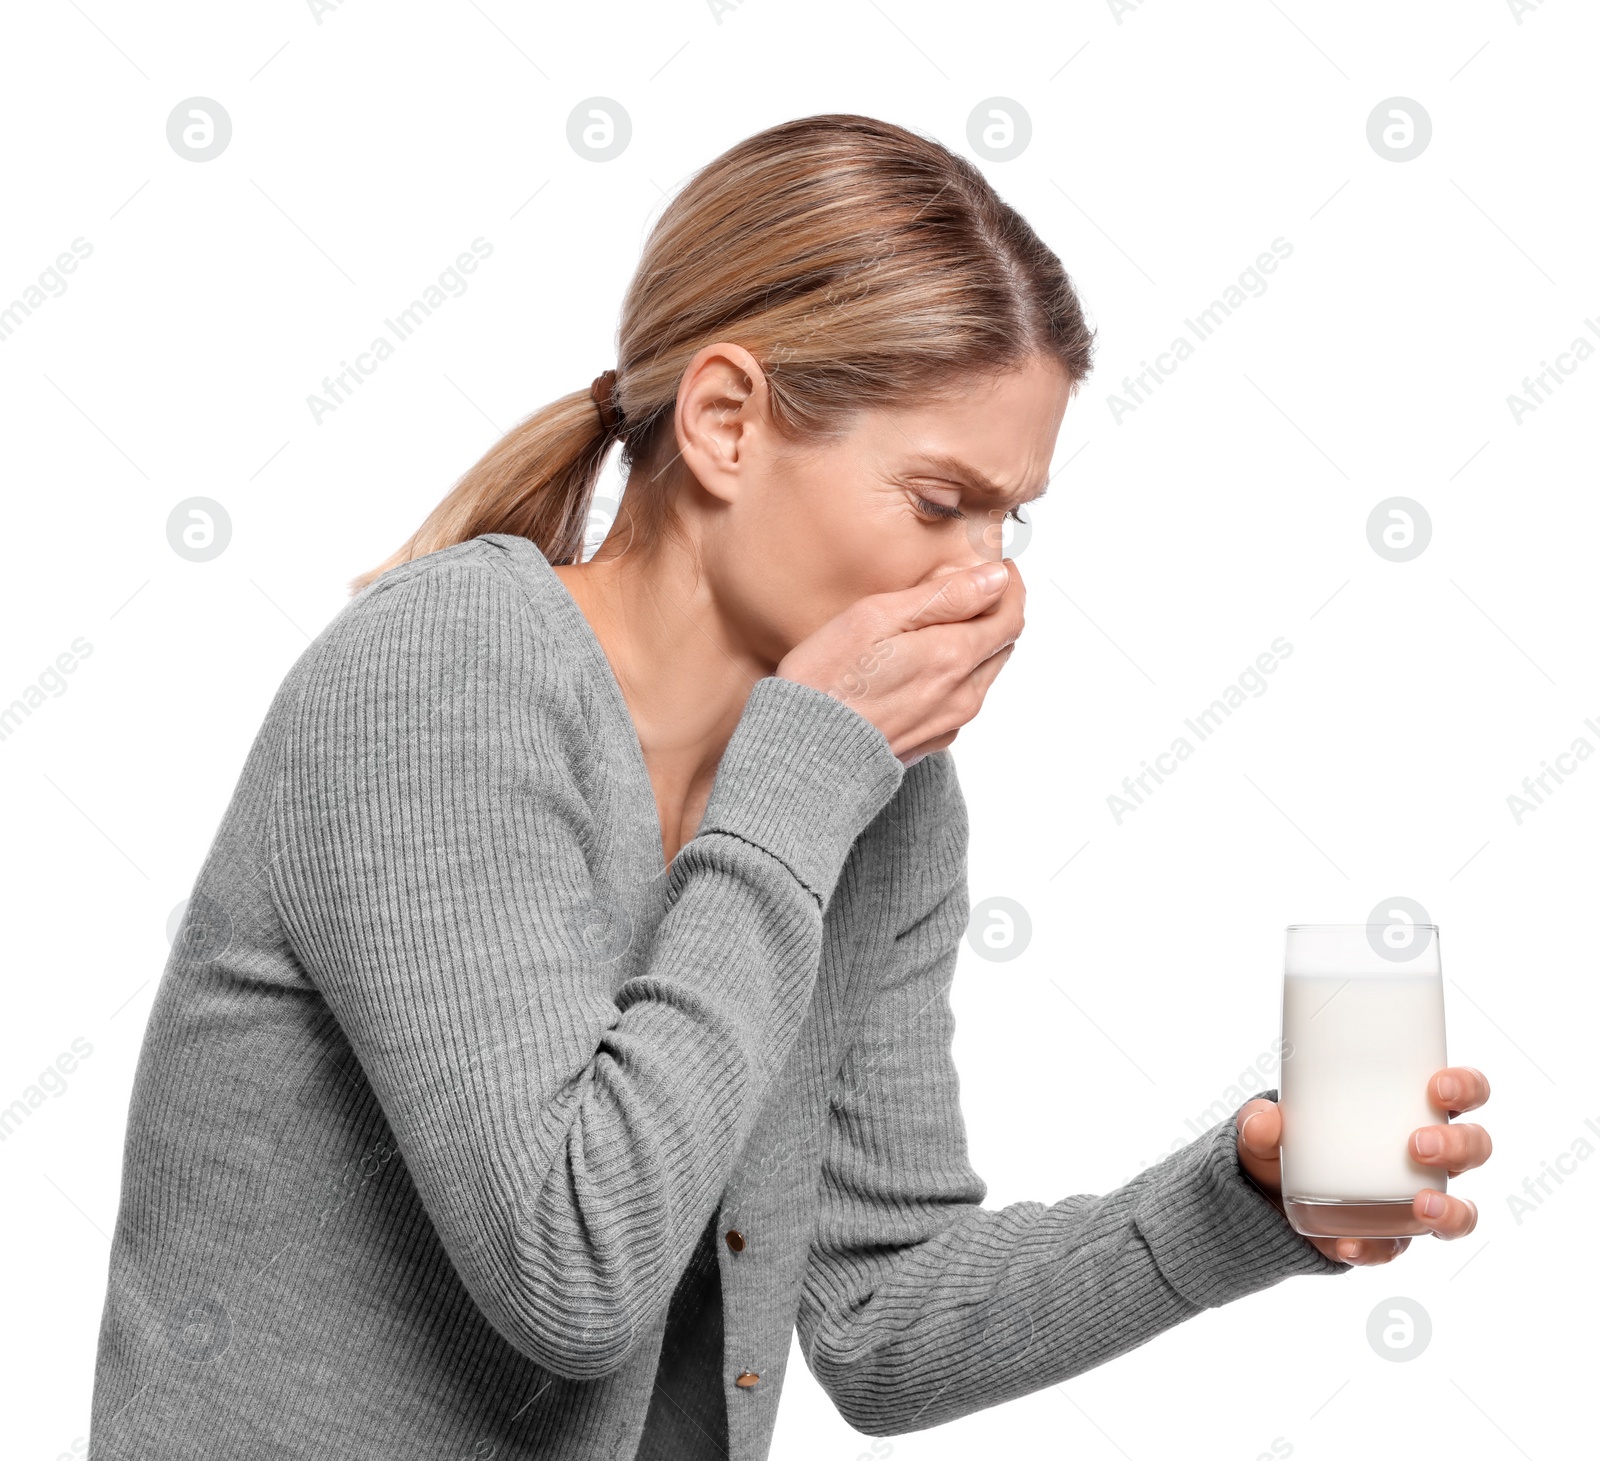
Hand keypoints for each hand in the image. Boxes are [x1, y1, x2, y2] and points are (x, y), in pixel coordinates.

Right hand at [775, 559, 1024, 765]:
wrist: (802, 756)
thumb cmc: (826, 681)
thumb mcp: (875, 618)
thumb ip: (942, 597)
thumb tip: (995, 578)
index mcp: (953, 656)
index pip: (1011, 615)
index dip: (1009, 585)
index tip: (996, 566)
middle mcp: (963, 693)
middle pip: (1002, 643)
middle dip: (995, 610)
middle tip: (970, 586)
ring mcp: (950, 721)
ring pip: (983, 671)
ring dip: (976, 641)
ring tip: (943, 620)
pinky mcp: (932, 740)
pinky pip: (960, 698)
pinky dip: (955, 672)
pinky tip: (921, 663)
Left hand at [1234, 1067, 1491, 1265]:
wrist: (1265, 1194)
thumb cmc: (1287, 1139)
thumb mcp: (1267, 1126)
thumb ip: (1260, 1121)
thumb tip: (1264, 1123)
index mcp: (1409, 1111)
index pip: (1461, 1094)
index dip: (1466, 1087)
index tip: (1440, 1086)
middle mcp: (1426, 1158)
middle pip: (1474, 1149)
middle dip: (1459, 1146)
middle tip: (1418, 1144)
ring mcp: (1414, 1201)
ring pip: (1462, 1210)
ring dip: (1451, 1210)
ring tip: (1421, 1206)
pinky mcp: (1388, 1238)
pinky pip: (1397, 1249)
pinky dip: (1375, 1249)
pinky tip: (1350, 1245)